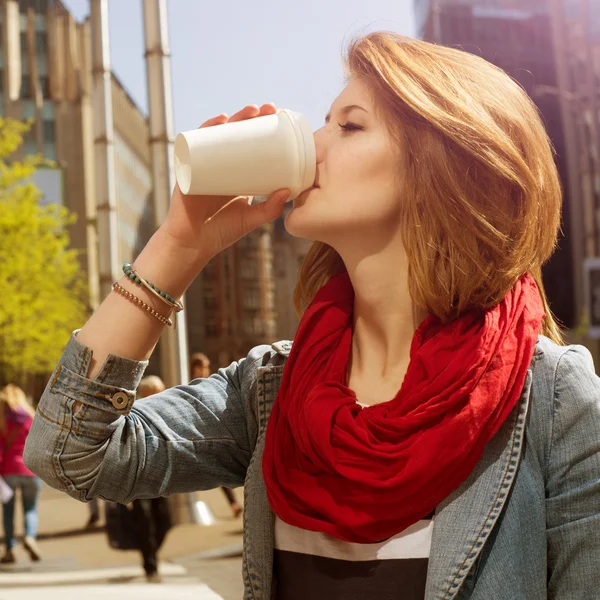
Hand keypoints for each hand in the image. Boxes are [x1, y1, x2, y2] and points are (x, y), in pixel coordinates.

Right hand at [159, 103, 289, 263]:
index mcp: (235, 173)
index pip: (249, 145)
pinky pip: (196, 143)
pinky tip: (219, 121)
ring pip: (218, 135)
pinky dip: (206, 129)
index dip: (262, 130)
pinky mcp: (189, 169)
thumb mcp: (250, 218)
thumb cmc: (220, 232)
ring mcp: (203, 165)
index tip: (278, 119)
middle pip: (235, 134)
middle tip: (268, 110)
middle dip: (251, 118)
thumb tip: (288, 191)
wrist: (192, 245)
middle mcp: (219, 165)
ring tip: (250, 112)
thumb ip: (269, 209)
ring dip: (234, 118)